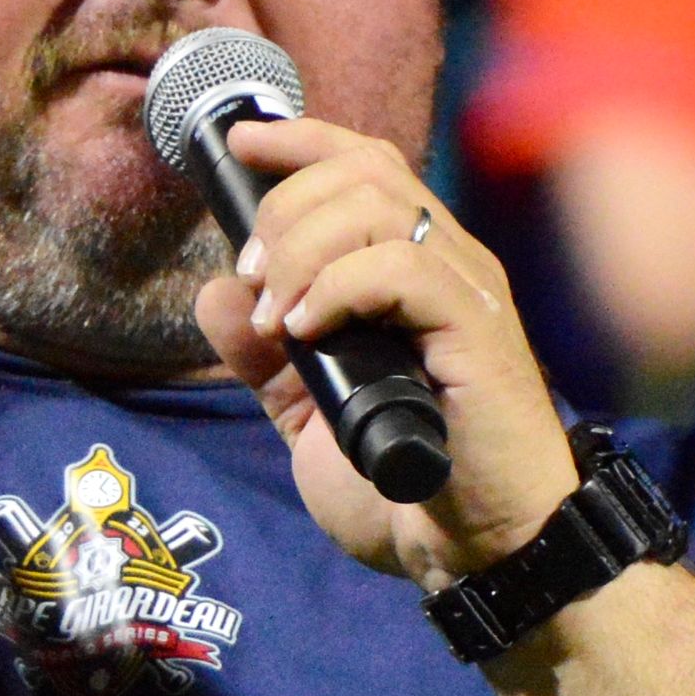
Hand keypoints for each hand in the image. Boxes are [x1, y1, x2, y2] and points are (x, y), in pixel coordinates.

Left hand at [189, 118, 581, 593]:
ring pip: (378, 205)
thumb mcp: (311, 417)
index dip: (302, 139)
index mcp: (418, 270)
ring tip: (276, 318)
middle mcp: (450, 264)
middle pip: (364, 169)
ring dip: (301, 248)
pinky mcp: (478, 330)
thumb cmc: (407, 486)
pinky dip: (337, 287)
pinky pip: (403, 267)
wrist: (474, 556)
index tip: (239, 142)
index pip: (367, 164)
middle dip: (285, 206)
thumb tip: (216, 293)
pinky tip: (305, 333)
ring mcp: (469, 292)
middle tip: (252, 280)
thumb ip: (265, 358)